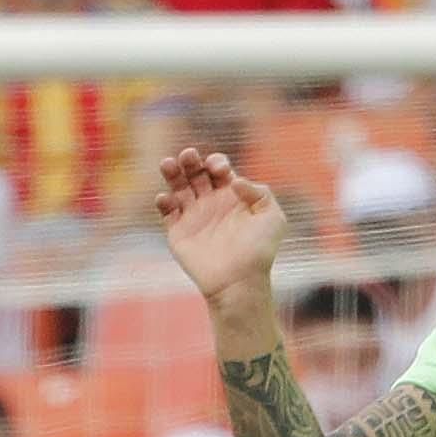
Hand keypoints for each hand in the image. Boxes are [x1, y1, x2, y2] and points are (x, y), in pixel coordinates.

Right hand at [156, 146, 288, 311]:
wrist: (239, 281)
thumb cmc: (259, 251)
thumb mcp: (273, 218)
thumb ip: (261, 192)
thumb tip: (234, 180)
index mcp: (233, 197)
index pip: (219, 169)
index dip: (217, 162)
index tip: (220, 170)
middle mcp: (212, 203)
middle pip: (195, 172)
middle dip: (191, 160)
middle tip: (189, 155)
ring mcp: (194, 216)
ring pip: (177, 186)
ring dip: (171, 172)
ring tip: (168, 163)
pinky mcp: (178, 232)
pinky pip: (166, 210)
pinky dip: (162, 200)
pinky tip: (166, 197)